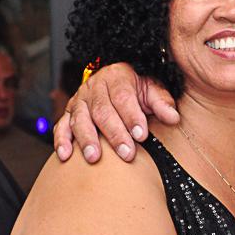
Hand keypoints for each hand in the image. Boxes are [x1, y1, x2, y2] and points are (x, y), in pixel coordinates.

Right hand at [53, 62, 178, 162]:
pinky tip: (65, 155)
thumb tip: (173, 118)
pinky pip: (61, 126)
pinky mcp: (70, 113)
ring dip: (87, 139)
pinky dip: (61, 141)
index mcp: (117, 77)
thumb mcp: (152, 89)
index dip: (132, 117)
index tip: (141, 135)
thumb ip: (162, 102)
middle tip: (127, 153)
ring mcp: (80, 100)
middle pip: (102, 111)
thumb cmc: (137, 90)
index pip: (124, 97)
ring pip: (80, 119)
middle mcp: (94, 87)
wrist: (116, 82)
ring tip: (95, 157)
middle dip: (115, 134)